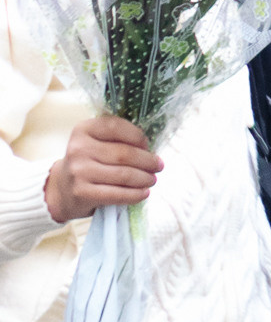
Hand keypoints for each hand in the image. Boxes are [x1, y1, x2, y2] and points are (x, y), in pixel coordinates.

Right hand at [44, 115, 160, 224]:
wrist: (61, 190)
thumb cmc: (87, 163)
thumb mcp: (95, 143)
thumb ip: (117, 139)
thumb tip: (150, 147)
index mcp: (84, 130)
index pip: (116, 126)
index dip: (138, 136)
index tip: (148, 146)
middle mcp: (79, 148)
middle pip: (124, 154)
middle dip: (147, 161)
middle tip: (158, 166)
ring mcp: (79, 171)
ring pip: (123, 174)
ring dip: (144, 178)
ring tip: (152, 179)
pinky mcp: (82, 193)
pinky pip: (117, 194)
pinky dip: (135, 194)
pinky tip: (144, 193)